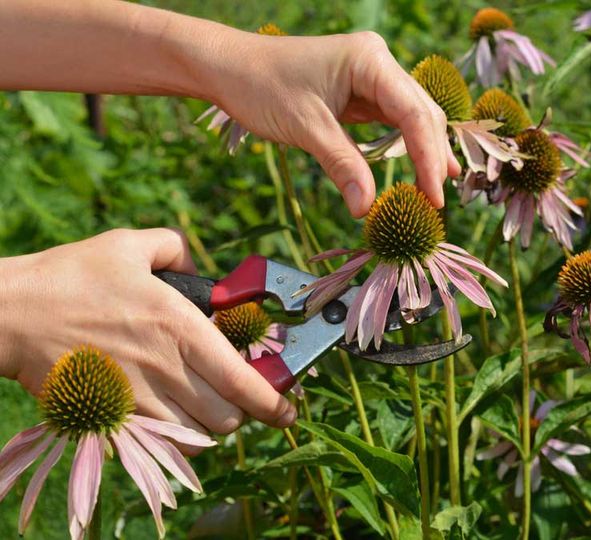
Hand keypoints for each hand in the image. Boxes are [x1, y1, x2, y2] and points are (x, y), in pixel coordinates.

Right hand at [0, 228, 295, 441]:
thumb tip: (196, 266)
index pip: (242, 380)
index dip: (274, 402)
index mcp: (180, 326)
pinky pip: (160, 443)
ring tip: (203, 404)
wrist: (10, 313)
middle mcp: (166, 367)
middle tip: (235, 395)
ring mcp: (137, 397)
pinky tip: (172, 415)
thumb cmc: (70, 276)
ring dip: (209, 425)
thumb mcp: (129, 245)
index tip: (288, 410)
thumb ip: (174, 248)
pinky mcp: (110, 416)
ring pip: (197, 436)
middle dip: (241, 412)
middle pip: (228, 418)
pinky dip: (176, 436)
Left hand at [204, 30, 461, 216]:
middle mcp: (378, 63)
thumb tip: (366, 208)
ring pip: (413, 118)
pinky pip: (393, 122)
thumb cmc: (261, 87)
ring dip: (424, 153)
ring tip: (435, 191)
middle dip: (431, 157)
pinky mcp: (362, 92)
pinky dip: (405, 147)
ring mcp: (372, 76)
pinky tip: (420, 170)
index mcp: (370, 60)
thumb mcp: (305, 128)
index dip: (428, 157)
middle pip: (422, 114)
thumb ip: (342, 165)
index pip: (414, 113)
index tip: (433, 196)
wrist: (229, 68)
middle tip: (435, 202)